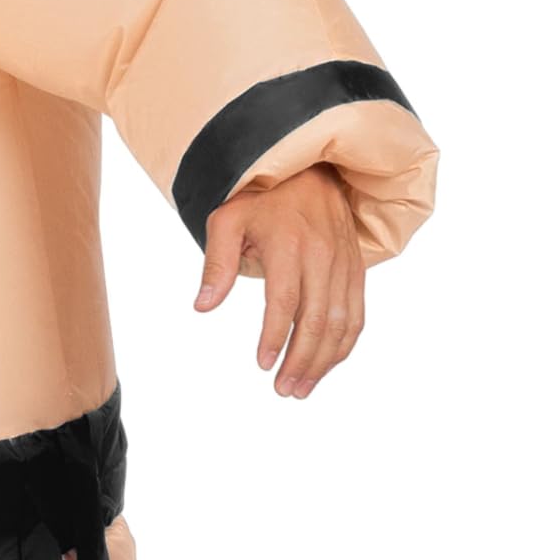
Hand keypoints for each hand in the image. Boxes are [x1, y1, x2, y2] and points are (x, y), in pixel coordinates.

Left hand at [192, 162, 364, 396]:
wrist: (310, 170)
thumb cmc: (261, 198)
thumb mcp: (227, 221)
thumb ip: (216, 264)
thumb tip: (202, 307)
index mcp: (290, 244)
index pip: (284, 301)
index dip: (275, 337)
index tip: (263, 365)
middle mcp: (323, 255)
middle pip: (317, 319)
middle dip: (301, 360)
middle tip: (285, 390)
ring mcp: (344, 263)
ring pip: (342, 322)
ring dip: (324, 361)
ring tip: (303, 387)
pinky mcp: (356, 269)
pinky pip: (357, 314)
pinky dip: (344, 344)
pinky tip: (326, 365)